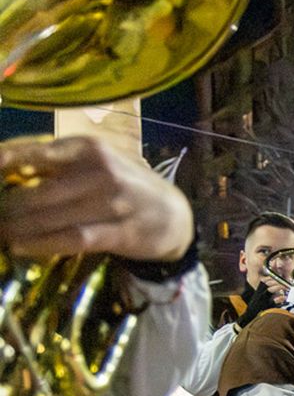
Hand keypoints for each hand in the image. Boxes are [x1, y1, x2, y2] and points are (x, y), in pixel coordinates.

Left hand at [0, 136, 193, 261]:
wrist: (175, 216)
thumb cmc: (127, 186)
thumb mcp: (99, 162)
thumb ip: (60, 163)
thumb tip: (8, 167)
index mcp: (90, 148)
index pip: (36, 153)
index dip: (5, 161)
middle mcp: (101, 172)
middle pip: (38, 192)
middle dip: (8, 207)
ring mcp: (112, 204)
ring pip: (51, 217)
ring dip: (19, 228)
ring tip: (1, 233)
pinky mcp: (119, 233)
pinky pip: (71, 239)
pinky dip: (41, 244)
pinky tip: (20, 247)